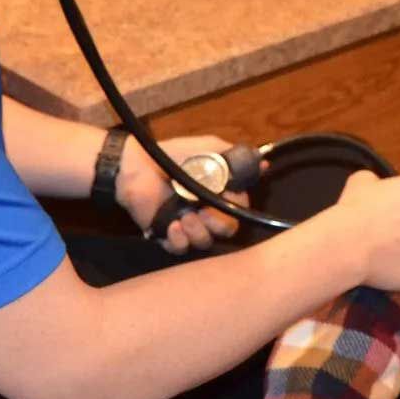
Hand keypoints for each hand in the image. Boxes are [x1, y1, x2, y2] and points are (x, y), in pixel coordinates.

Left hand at [116, 134, 246, 254]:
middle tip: (203, 212)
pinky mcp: (167, 235)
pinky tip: (173, 226)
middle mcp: (206, 212)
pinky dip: (180, 240)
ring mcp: (188, 225)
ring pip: (205, 242)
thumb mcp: (208, 149)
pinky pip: (181, 249)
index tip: (226, 196)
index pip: (239, 210)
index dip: (236, 207)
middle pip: (226, 231)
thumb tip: (263, 163)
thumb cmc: (173, 155)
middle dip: (219, 224)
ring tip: (184, 217)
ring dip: (198, 231)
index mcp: (218, 194)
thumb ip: (234, 158)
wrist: (136, 164)